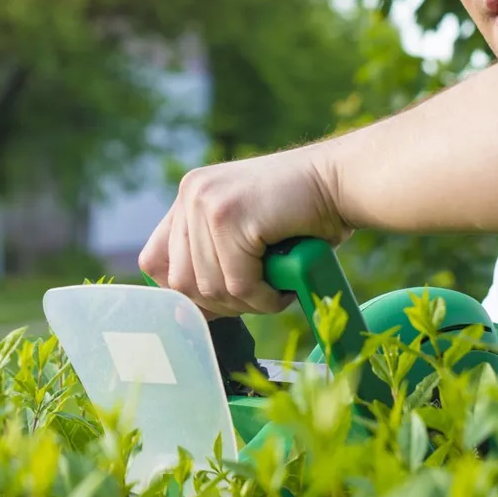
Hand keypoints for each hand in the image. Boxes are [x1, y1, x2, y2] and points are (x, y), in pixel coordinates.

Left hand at [137, 146, 351, 318]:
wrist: (343, 180)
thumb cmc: (304, 215)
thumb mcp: (243, 234)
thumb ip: (212, 259)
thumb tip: (184, 316)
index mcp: (189, 195)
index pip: (154, 261)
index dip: (184, 292)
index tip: (220, 301)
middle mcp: (190, 194)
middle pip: (179, 282)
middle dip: (220, 303)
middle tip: (257, 297)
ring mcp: (207, 202)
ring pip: (210, 287)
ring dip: (247, 303)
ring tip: (275, 289)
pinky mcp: (231, 216)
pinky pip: (239, 285)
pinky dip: (265, 298)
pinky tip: (284, 288)